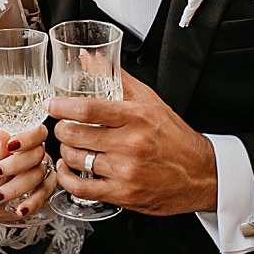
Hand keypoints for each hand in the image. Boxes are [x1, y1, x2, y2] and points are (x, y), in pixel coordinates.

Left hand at [0, 125, 56, 220]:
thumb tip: (1, 134)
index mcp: (24, 141)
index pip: (37, 132)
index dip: (28, 138)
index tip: (11, 145)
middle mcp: (37, 155)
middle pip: (36, 155)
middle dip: (14, 165)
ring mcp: (43, 172)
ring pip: (39, 176)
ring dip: (17, 187)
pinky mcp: (45, 191)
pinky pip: (45, 195)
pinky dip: (32, 203)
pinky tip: (20, 209)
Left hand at [48, 70, 217, 214]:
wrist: (202, 174)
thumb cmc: (175, 137)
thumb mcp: (150, 101)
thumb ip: (117, 78)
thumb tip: (88, 59)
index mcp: (137, 117)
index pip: (87, 109)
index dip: (61, 106)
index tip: (51, 104)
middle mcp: (131, 144)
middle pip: (75, 134)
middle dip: (61, 128)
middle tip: (63, 126)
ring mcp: (126, 172)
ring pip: (75, 159)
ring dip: (65, 150)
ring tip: (70, 145)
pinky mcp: (123, 195)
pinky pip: (80, 187)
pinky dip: (66, 178)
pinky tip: (68, 169)